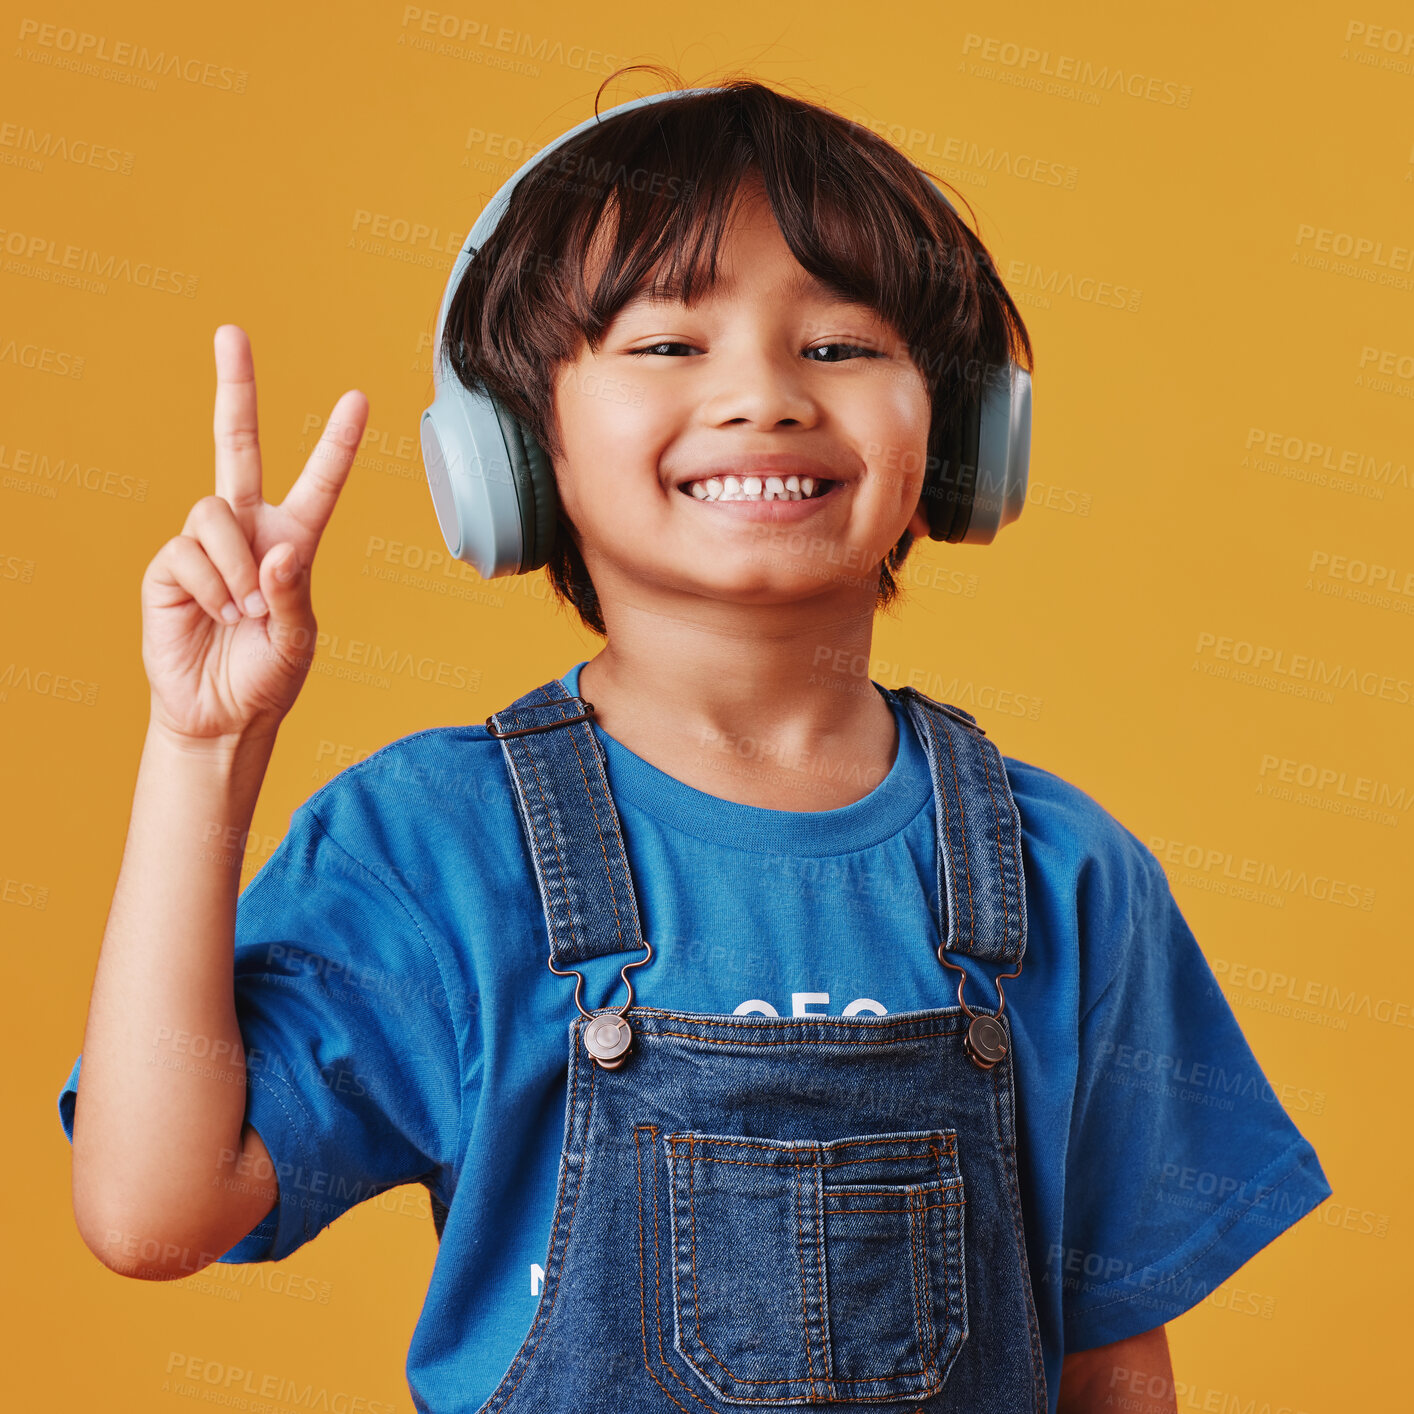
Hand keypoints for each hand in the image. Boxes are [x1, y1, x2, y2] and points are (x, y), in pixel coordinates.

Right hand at [141, 325, 367, 743]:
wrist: (219, 714)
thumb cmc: (267, 677)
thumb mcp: (297, 641)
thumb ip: (291, 594)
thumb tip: (273, 553)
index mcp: (293, 543)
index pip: (318, 484)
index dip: (336, 444)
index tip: (358, 399)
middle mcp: (247, 532)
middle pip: (236, 446)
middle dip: (234, 389)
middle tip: (232, 333)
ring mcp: (205, 545)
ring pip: (213, 512)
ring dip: (235, 567)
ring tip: (244, 611)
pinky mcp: (169, 566)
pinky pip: (188, 551)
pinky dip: (210, 586)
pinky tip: (218, 615)